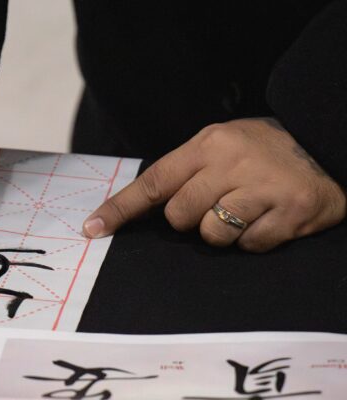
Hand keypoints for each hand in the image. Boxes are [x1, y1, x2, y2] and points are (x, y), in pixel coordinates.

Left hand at [83, 118, 345, 251]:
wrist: (325, 142)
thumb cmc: (262, 149)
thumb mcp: (220, 143)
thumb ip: (185, 169)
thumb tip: (146, 203)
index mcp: (208, 144)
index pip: (153, 181)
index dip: (121, 208)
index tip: (93, 227)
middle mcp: (231, 163)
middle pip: (179, 215)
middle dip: (189, 219)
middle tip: (214, 203)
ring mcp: (262, 189)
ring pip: (211, 234)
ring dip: (221, 232)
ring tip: (243, 211)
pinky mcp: (290, 213)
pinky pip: (248, 246)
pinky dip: (253, 239)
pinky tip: (268, 218)